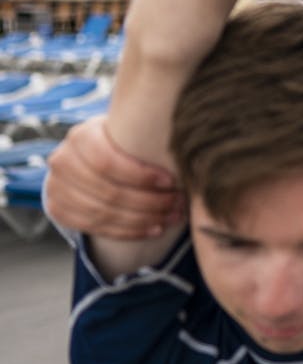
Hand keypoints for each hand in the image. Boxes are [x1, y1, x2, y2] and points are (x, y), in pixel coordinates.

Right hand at [44, 118, 184, 239]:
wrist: (84, 158)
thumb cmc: (118, 143)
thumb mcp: (127, 132)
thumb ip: (144, 138)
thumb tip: (184, 149)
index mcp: (81, 137)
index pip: (107, 162)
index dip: (140, 176)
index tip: (171, 182)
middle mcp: (63, 162)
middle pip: (109, 192)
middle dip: (150, 202)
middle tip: (178, 203)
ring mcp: (56, 188)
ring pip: (103, 213)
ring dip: (143, 219)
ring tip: (172, 217)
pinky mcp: (59, 210)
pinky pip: (95, 228)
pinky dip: (128, 231)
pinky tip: (154, 229)